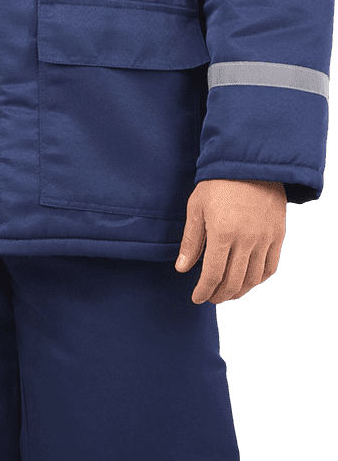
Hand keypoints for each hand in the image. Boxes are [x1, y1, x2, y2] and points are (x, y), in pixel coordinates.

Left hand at [175, 178, 286, 302]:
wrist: (250, 162)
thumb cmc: (218, 183)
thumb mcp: (197, 207)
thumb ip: (191, 241)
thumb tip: (182, 269)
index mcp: (223, 233)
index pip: (213, 275)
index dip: (204, 291)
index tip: (197, 298)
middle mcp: (246, 240)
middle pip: (234, 282)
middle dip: (220, 296)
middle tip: (211, 298)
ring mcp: (265, 238)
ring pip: (253, 279)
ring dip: (239, 292)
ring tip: (228, 293)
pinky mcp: (278, 234)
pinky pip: (271, 267)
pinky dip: (259, 279)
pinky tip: (248, 280)